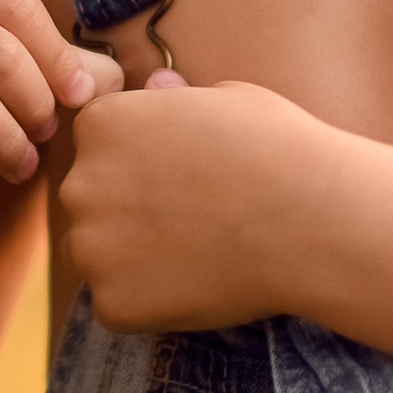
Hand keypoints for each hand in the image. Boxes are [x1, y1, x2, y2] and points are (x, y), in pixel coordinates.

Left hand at [57, 77, 338, 328]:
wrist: (312, 222)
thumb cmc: (279, 150)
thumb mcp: (225, 100)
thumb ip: (174, 100)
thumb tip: (156, 87)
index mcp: (101, 124)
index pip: (99, 148)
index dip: (142, 165)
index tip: (184, 175)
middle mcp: (80, 183)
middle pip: (89, 203)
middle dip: (127, 211)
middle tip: (192, 219)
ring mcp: (92, 248)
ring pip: (97, 257)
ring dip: (132, 259)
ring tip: (197, 253)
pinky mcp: (111, 303)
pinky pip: (117, 306)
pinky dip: (149, 304)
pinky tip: (197, 286)